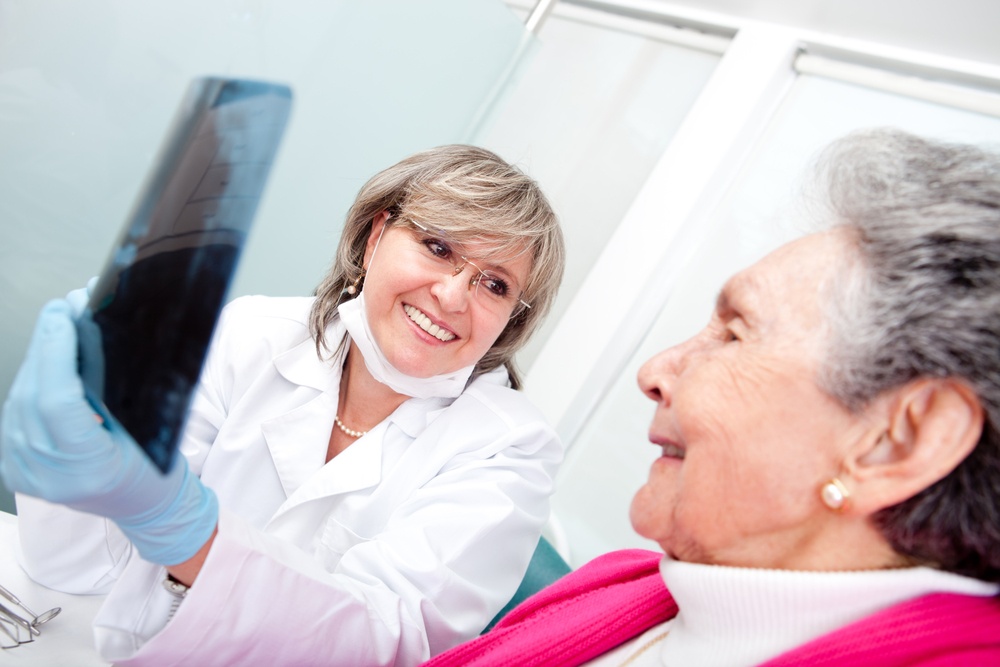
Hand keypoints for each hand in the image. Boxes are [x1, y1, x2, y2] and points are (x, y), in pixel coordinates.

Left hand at [1, 299, 217, 565]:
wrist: (143, 509)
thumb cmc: (155, 471)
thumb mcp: (148, 431)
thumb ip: (115, 391)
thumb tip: (92, 336)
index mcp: (87, 470)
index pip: (56, 401)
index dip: (56, 351)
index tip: (64, 314)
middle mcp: (47, 475)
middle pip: (32, 395)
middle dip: (46, 345)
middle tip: (62, 310)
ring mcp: (26, 474)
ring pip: (18, 400)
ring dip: (37, 360)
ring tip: (58, 329)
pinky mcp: (14, 468)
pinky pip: (15, 414)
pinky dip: (31, 383)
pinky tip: (47, 362)